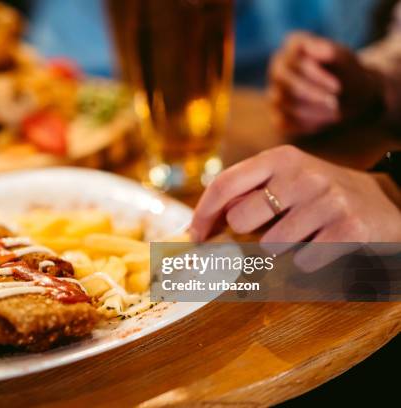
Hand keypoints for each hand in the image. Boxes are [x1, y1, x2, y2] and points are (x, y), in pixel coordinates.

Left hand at [190, 145, 400, 270]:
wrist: (384, 202)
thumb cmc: (318, 194)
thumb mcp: (285, 180)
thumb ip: (245, 194)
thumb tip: (200, 227)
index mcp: (279, 159)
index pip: (225, 183)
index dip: (203, 213)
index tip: (194, 236)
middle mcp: (301, 174)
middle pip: (241, 219)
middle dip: (247, 234)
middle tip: (268, 230)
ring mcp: (327, 200)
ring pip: (270, 246)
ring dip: (281, 249)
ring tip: (303, 235)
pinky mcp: (348, 228)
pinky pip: (303, 262)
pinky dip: (307, 262)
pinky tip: (323, 245)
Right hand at [268, 32, 383, 136]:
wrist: (350, 96)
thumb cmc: (347, 73)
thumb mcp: (347, 61)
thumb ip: (332, 52)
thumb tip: (316, 47)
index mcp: (294, 45)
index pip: (294, 57)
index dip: (313, 74)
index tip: (337, 86)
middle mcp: (279, 66)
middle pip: (282, 79)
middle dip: (310, 94)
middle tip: (335, 104)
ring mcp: (274, 90)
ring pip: (281, 100)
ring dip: (311, 109)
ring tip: (335, 113)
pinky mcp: (276, 114)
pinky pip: (282, 121)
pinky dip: (305, 122)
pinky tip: (324, 119)